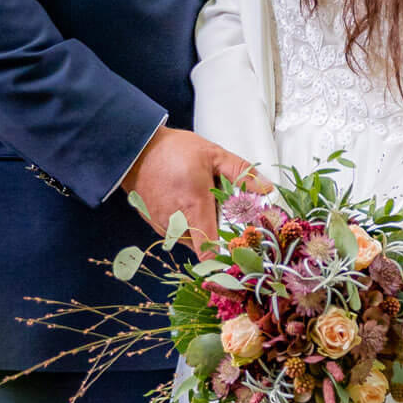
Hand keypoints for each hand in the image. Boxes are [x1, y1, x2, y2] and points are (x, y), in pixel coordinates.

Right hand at [121, 126, 271, 254]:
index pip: (209, 251)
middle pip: (205, 244)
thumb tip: (267, 189)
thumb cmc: (173, 150)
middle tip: (223, 211)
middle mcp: (176, 222)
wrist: (136, 148)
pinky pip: (178, 232)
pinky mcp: (155, 224)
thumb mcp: (213, 154)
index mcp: (194, 207)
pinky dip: (186, 223)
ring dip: (202, 227)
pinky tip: (187, 202)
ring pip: (192, 239)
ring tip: (201, 202)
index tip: (238, 247)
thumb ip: (242, 173)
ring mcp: (163, 225)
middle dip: (218, 233)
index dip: (225, 255)